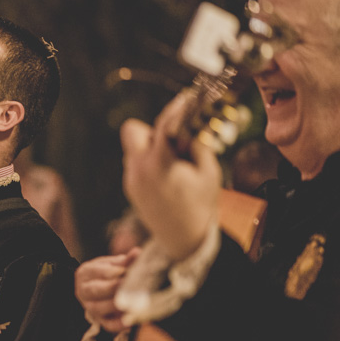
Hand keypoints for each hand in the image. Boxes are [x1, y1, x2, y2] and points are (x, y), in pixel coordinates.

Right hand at [75, 249, 139, 331]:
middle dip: (115, 288)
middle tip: (133, 287)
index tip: (131, 272)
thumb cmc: (105, 274)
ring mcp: (90, 307)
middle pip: (97, 291)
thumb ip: (124, 260)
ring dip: (117, 305)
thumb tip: (137, 253)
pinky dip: (119, 324)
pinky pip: (108, 325)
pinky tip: (130, 320)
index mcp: (86, 273)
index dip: (117, 272)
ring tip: (134, 302)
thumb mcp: (111, 264)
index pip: (100, 272)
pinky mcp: (99, 320)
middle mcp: (84, 291)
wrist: (94, 288)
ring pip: (100, 308)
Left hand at [120, 92, 222, 260]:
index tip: (188, 98)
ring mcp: (131, 180)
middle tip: (175, 142)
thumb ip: (198, 144)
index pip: (165, 124)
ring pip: (134, 148)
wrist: (185, 242)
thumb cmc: (201, 208)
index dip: (179, 107)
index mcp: (158, 163)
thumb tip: (190, 127)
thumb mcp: (209, 172)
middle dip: (153, 130)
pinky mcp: (131, 189)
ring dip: (152, 148)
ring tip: (176, 165)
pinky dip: (150, 164)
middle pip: (133, 131)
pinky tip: (169, 178)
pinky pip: (136, 165)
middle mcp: (138, 169)